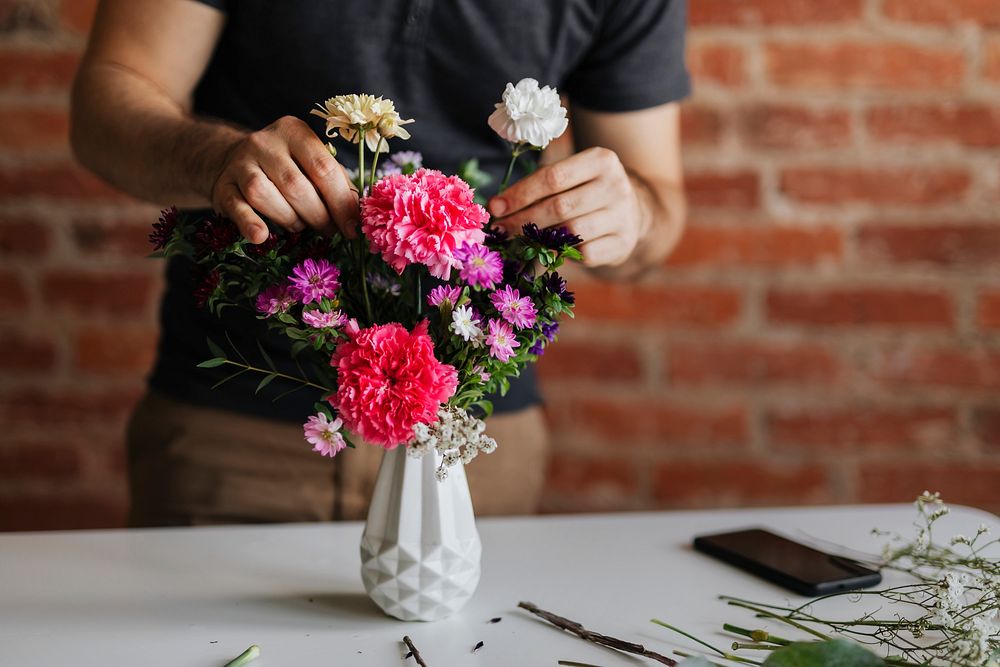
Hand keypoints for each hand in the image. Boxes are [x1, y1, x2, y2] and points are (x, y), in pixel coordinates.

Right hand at [210, 116, 358, 242]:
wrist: (233, 160)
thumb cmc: (286, 166)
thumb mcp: (310, 163)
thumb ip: (335, 182)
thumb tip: (355, 215)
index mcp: (294, 131)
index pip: (323, 167)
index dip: (340, 202)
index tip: (352, 228)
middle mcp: (264, 142)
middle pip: (295, 184)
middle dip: (318, 215)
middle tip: (328, 230)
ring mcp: (240, 163)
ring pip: (263, 194)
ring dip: (289, 219)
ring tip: (299, 225)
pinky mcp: (222, 186)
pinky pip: (236, 207)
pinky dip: (249, 223)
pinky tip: (261, 236)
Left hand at [488, 147, 643, 267]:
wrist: (632, 211)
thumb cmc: (587, 190)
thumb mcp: (570, 176)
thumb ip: (538, 186)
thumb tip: (498, 208)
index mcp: (601, 160)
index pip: (552, 177)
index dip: (520, 194)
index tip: (496, 207)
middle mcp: (616, 186)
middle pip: (560, 207)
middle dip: (523, 220)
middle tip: (500, 230)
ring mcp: (623, 216)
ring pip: (572, 233)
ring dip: (539, 240)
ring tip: (519, 242)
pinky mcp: (623, 243)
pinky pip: (585, 254)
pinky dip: (565, 255)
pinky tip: (552, 252)